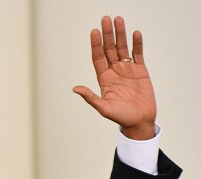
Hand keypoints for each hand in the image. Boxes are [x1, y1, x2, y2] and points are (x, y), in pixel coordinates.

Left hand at [73, 16, 155, 139]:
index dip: (95, 45)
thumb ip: (90, 97)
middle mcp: (114, 71)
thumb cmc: (120, 117)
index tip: (94, 32)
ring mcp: (127, 69)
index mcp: (103, 79)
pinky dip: (137, 44)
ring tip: (118, 20)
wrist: (139, 121)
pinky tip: (135, 33)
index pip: (98, 57)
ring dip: (120, 34)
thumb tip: (75, 88)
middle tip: (105, 19)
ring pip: (123, 48)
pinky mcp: (140, 70)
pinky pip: (138, 54)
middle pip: (109, 49)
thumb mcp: (103, 108)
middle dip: (107, 34)